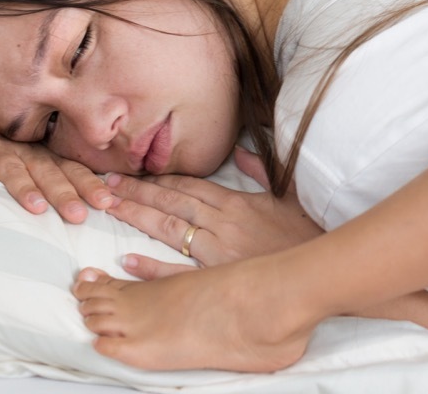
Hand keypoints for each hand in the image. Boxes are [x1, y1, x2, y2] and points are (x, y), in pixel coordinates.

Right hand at [0, 123, 115, 222]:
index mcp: (47, 157)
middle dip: (64, 193)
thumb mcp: (44, 159)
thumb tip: (107, 201)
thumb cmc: (17, 149)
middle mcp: (26, 152)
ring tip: (36, 207)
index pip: (72, 171)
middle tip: (78, 215)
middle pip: (47, 173)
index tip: (107, 203)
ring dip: (23, 187)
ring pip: (11, 168)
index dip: (89, 186)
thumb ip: (67, 176)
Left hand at [105, 146, 323, 267]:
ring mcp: (217, 250)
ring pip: (169, 230)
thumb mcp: (288, 195)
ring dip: (137, 217)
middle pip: (170, 203)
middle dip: (137, 192)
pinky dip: (152, 267)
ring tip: (110, 208)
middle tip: (106, 185)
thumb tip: (243, 151)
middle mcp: (221, 222)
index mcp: (235, 202)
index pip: (187, 185)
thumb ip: (263, 170)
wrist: (321, 268)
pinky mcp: (218, 276)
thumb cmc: (308, 234)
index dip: (158, 179)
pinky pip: (179, 271)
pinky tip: (128, 261)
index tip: (133, 173)